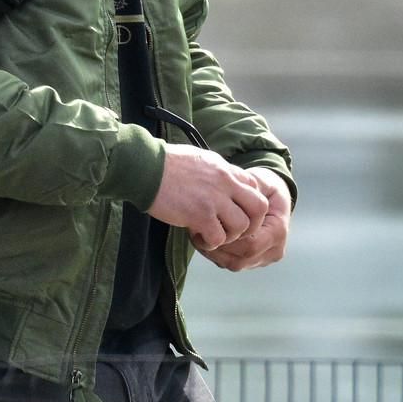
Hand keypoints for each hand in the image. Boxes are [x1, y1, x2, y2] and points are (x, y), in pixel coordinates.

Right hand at [146, 144, 269, 252]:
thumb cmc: (164, 162)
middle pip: (259, 208)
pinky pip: (218, 237)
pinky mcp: (199, 215)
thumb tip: (223, 183)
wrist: (143, 167)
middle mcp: (225, 183)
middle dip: (251, 223)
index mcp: (225, 169)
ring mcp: (214, 200)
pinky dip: (210, 242)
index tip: (233, 210)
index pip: (255, 187)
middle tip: (233, 229)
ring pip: (242, 226)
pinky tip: (197, 237)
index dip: (247, 203)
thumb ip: (216, 172)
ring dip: (230, 235)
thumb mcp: (199, 159)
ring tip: (212, 234)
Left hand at [200, 168, 291, 271]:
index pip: (251, 244)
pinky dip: (215, 253)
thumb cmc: (262, 187)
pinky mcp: (252, 261)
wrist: (269, 197)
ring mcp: (263, 259)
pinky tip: (203, 240)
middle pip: (240, 259)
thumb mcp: (258, 182)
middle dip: (217, 246)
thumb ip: (248, 190)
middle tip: (197, 231)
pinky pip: (230, 263)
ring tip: (198, 234)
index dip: (229, 237)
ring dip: (212, 252)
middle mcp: (274, 250)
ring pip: (233, 264)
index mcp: (278, 231)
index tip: (210, 223)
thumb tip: (229, 200)